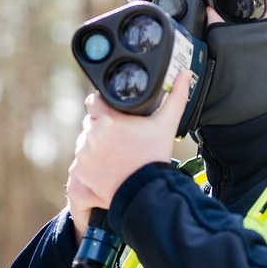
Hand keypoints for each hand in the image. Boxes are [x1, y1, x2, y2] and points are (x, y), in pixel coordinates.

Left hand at [66, 71, 192, 241]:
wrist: (145, 192)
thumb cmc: (155, 158)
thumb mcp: (167, 124)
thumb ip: (176, 96)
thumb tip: (186, 74)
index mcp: (109, 119)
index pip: (94, 99)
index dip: (102, 103)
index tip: (112, 110)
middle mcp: (92, 134)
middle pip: (91, 120)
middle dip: (102, 125)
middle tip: (120, 135)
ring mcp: (84, 153)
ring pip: (86, 140)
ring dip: (96, 143)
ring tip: (116, 153)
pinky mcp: (81, 170)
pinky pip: (82, 160)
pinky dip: (91, 162)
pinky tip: (108, 165)